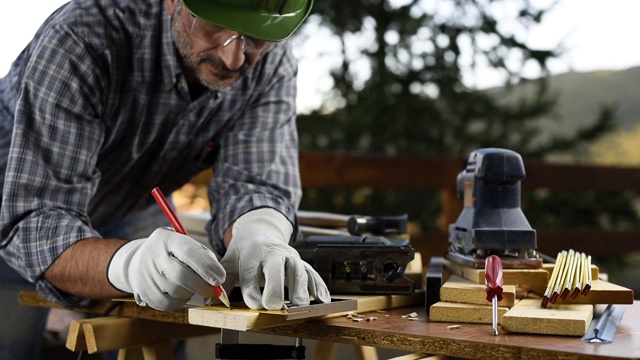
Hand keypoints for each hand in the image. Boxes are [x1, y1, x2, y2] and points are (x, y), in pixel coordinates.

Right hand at [107, 227, 225, 310]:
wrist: (139, 260)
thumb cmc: (173, 253)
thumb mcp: (186, 245)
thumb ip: (203, 257)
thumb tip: (218, 281)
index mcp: (168, 238)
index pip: (189, 251)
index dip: (207, 267)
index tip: (220, 278)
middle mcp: (154, 254)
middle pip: (182, 275)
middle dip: (203, 286)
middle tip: (214, 291)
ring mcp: (145, 274)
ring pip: (177, 292)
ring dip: (191, 293)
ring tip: (190, 285)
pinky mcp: (143, 291)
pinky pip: (168, 304)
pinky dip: (179, 302)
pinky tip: (179, 293)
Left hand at [220, 208, 330, 309]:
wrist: (260, 232)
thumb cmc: (243, 253)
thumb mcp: (229, 262)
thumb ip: (222, 281)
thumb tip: (210, 300)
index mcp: (252, 252)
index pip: (251, 272)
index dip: (252, 289)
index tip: (253, 304)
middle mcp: (273, 253)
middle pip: (276, 268)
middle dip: (275, 287)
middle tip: (274, 305)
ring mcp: (290, 257)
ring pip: (298, 270)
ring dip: (299, 288)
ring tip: (299, 306)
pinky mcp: (302, 263)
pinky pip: (313, 274)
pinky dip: (319, 287)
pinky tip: (321, 300)